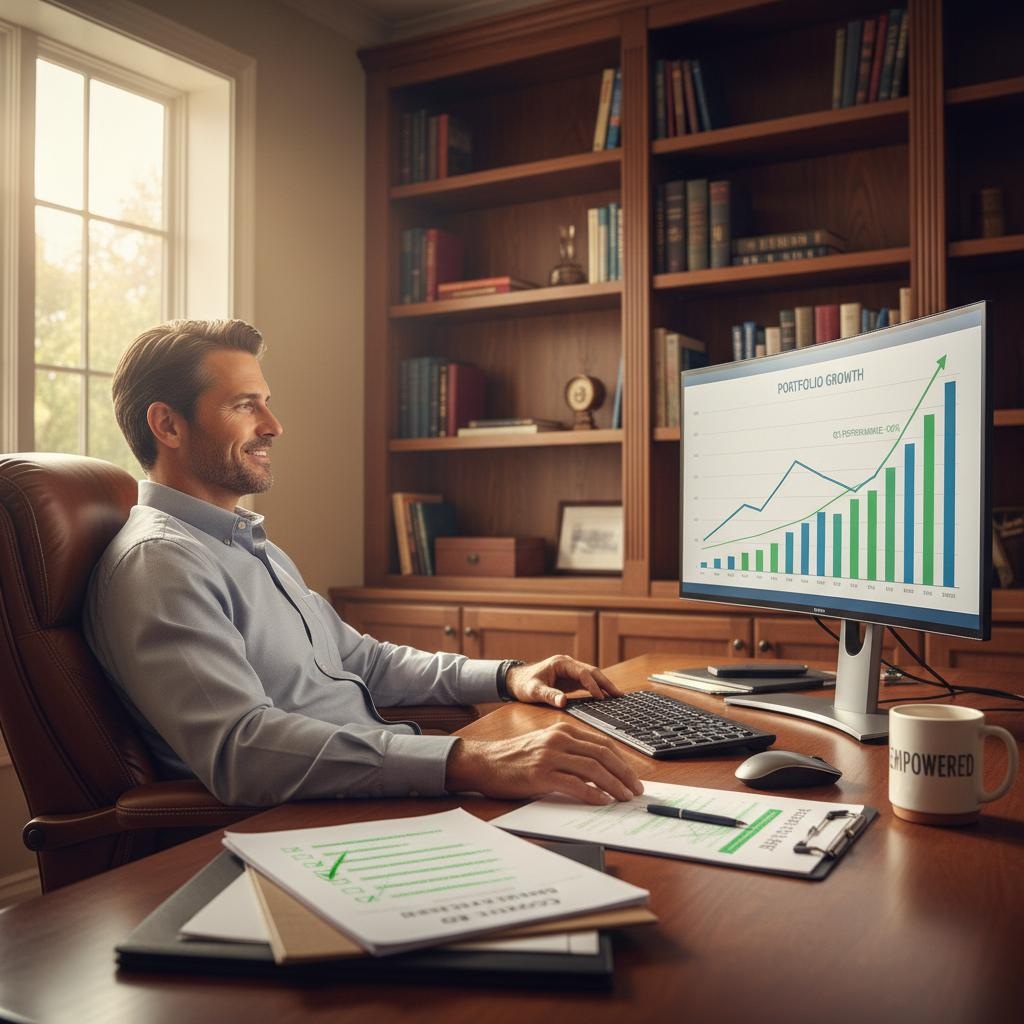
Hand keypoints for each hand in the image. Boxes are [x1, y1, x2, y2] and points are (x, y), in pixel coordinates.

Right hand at [444, 722, 643, 804]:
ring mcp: (550, 756)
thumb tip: (599, 772)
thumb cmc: (516, 757)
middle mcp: (559, 740)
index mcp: (563, 731)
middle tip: (635, 789)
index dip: (622, 761)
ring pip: (593, 769)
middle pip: (602, 755)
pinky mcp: (541, 775)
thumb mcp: (546, 746)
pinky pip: (575, 784)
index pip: (602, 744)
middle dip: (624, 773)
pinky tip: (602, 801)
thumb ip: (570, 752)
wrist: (486, 762)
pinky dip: (592, 793)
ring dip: (614, 785)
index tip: (632, 776)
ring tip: (624, 797)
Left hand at [504, 654, 622, 708]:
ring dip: (604, 686)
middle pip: (592, 672)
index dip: (593, 685)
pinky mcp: (571, 680)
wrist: (516, 681)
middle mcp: (568, 665)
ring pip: (592, 677)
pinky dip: (598, 690)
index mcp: (561, 663)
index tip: (601, 697)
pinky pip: (588, 683)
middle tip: (619, 695)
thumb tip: (562, 702)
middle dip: (606, 683)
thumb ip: (548, 695)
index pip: (582, 673)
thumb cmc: (524, 684)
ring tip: (618, 697)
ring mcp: (571, 672)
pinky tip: (606, 698)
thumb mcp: (533, 690)